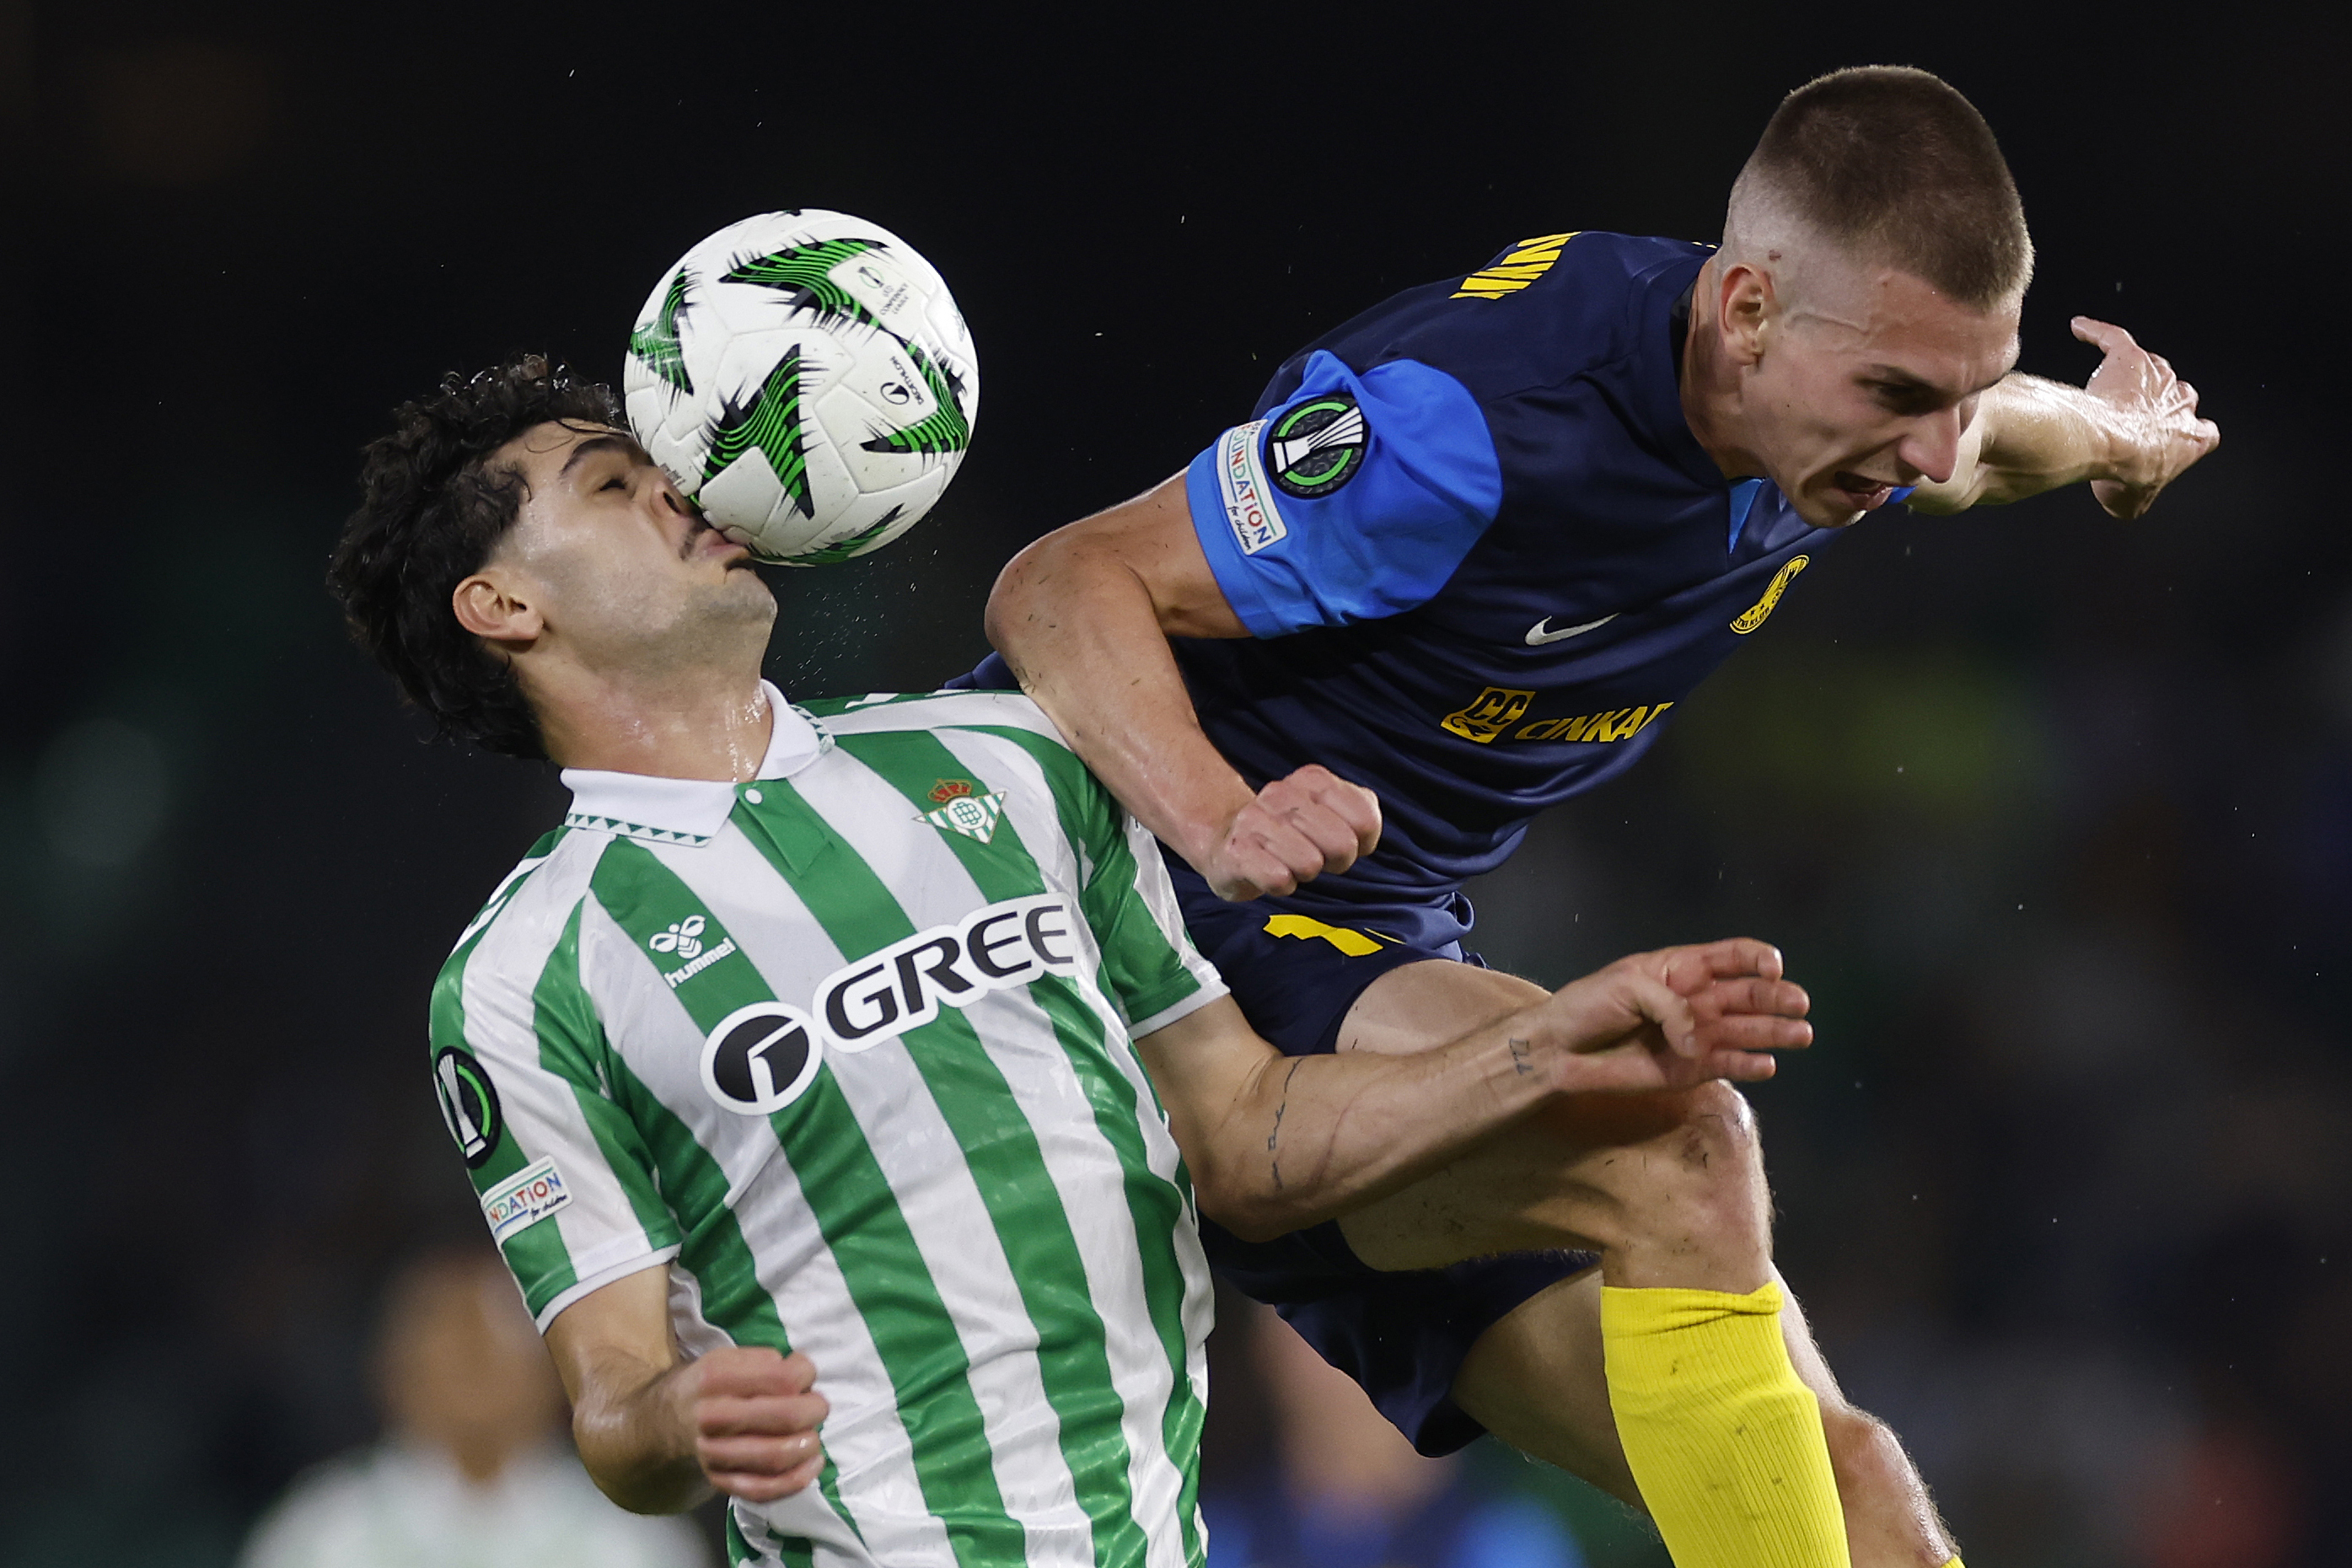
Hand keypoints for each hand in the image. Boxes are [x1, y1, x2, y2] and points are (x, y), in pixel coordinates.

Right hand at [674, 1345, 827, 1502]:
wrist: (666, 1422)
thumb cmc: (709, 1387)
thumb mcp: (726, 1358)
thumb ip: (763, 1361)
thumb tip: (801, 1372)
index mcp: (716, 1378)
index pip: (782, 1378)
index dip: (806, 1374)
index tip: (807, 1374)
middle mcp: (713, 1417)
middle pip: (785, 1418)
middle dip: (815, 1410)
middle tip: (818, 1406)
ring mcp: (715, 1454)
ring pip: (777, 1456)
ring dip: (809, 1445)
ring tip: (813, 1435)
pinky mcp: (721, 1481)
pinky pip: (765, 1489)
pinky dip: (797, 1479)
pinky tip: (812, 1464)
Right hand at [1196, 765, 1380, 900]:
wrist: (1226, 839)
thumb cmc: (1290, 832)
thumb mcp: (1331, 810)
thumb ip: (1362, 811)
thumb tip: (1368, 825)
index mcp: (1311, 780)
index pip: (1366, 821)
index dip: (1361, 843)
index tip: (1339, 843)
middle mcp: (1281, 794)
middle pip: (1342, 845)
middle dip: (1334, 862)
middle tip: (1315, 857)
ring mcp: (1254, 821)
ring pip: (1310, 864)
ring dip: (1303, 873)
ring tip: (1287, 863)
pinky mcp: (1235, 852)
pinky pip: (1279, 880)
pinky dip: (1281, 886)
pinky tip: (1269, 873)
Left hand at [1530, 938, 1812, 1093]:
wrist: (1561, 1049)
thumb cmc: (1590, 1005)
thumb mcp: (1627, 986)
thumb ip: (1670, 1007)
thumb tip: (1699, 1041)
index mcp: (1683, 969)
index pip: (1733, 957)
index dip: (1757, 959)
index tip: (1771, 967)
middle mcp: (1698, 1000)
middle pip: (1748, 995)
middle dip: (1777, 998)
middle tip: (1799, 1004)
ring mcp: (1697, 1035)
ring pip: (1747, 1031)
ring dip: (1775, 1032)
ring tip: (1802, 1034)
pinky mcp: (1691, 1069)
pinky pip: (1729, 1065)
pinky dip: (1750, 1065)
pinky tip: (1769, 1064)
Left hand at [2072, 317, 2219, 518]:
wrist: (2112, 443)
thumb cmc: (2125, 472)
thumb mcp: (2132, 503)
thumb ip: (2134, 502)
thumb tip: (2125, 509)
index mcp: (2194, 436)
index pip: (2203, 432)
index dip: (2187, 435)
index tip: (2170, 441)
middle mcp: (2181, 401)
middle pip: (2179, 395)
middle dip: (2162, 403)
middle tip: (2136, 414)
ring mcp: (2157, 377)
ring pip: (2153, 368)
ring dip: (2137, 375)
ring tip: (2112, 380)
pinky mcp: (2130, 359)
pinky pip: (2115, 338)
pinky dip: (2097, 332)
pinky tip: (2079, 328)